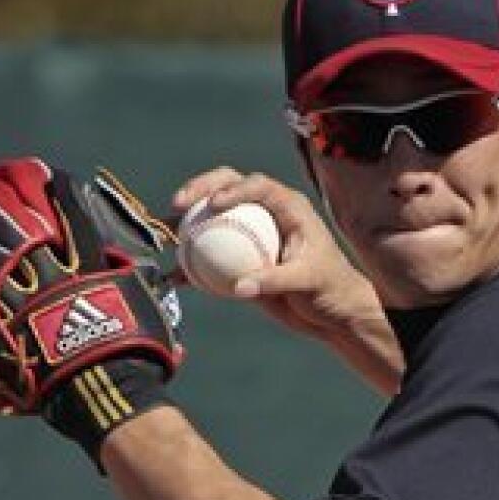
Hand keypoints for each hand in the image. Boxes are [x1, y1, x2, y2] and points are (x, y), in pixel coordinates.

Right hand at [171, 168, 402, 394]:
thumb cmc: (329, 289)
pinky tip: (175, 277)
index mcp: (287, 207)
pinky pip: (212, 258)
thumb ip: (275, 280)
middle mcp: (265, 214)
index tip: (213, 205)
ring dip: (187, 225)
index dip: (232, 189)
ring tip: (166, 235)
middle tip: (178, 205)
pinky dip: (193, 266)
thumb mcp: (307, 281)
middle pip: (227, 188)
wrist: (332, 313)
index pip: (257, 186)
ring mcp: (251, 235)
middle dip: (199, 190)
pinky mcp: (241, 259)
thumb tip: (239, 286)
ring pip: (213, 220)